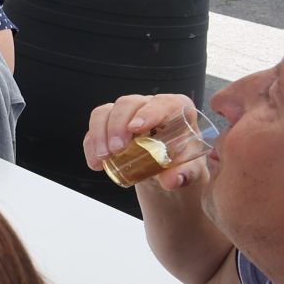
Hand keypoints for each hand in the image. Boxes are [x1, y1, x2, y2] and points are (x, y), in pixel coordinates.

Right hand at [84, 94, 209, 190]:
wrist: (167, 174)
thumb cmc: (184, 166)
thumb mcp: (192, 173)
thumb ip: (186, 174)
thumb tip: (172, 180)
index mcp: (177, 110)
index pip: (164, 103)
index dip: (149, 112)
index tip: (136, 128)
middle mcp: (149, 106)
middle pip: (128, 104)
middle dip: (118, 125)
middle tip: (117, 149)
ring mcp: (126, 115)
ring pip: (105, 112)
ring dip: (100, 133)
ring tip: (103, 157)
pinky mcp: (109, 127)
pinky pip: (94, 129)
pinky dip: (91, 145)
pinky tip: (95, 164)